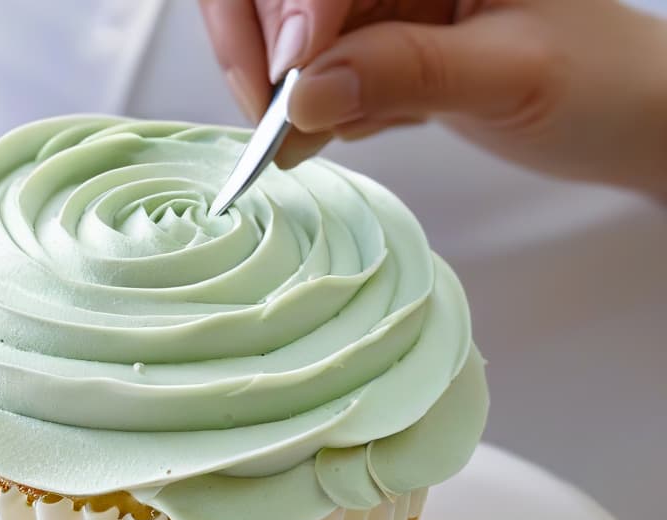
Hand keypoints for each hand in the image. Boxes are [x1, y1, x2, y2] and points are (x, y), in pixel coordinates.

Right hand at [201, 0, 666, 198]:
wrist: (618, 118)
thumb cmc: (597, 80)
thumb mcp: (508, 74)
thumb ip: (406, 73)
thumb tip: (306, 93)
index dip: (290, 10)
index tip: (287, 80)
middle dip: (265, 53)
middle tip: (275, 121)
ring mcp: (383, 1)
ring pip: (285, 36)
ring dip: (283, 94)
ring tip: (309, 140)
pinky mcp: (376, 41)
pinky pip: (311, 73)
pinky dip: (313, 112)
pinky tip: (350, 127)